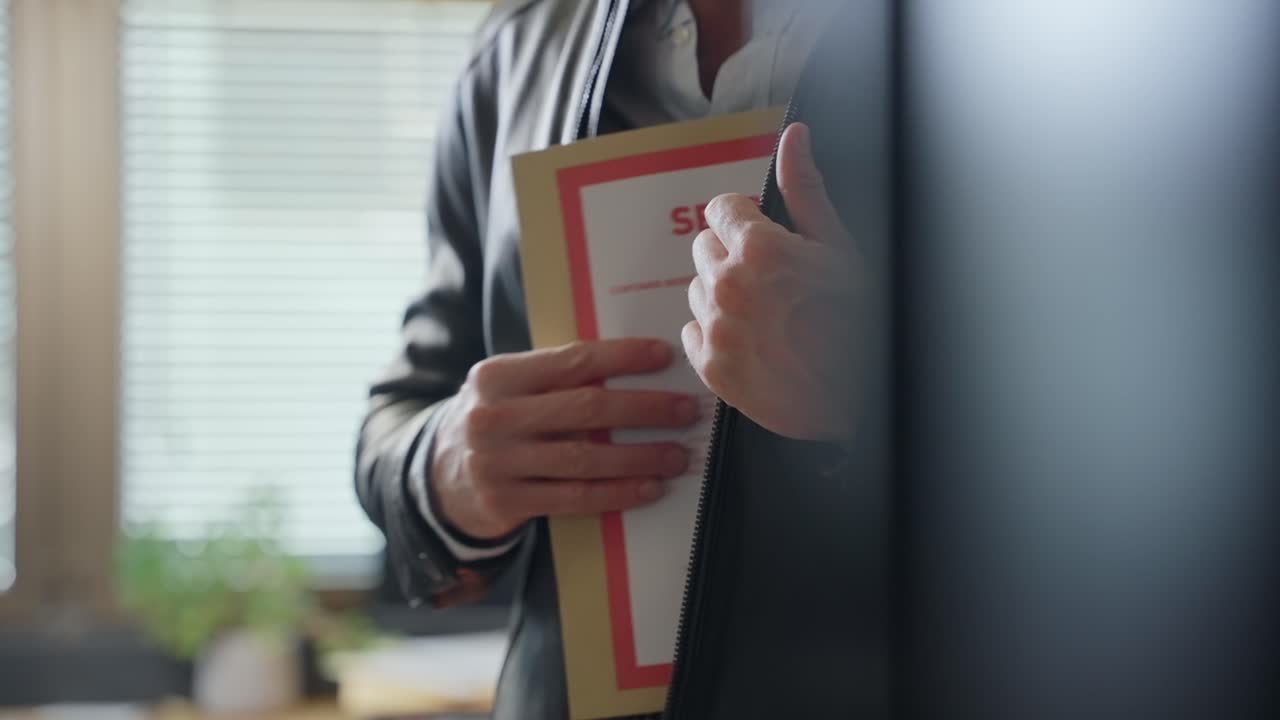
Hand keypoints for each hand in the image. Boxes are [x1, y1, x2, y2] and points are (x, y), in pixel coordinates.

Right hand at [431, 338, 700, 539]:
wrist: (438, 477)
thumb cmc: (495, 422)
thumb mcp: (509, 389)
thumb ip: (555, 377)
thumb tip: (635, 365)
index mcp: (497, 376)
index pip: (572, 361)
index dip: (623, 357)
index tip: (665, 355)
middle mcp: (493, 417)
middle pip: (586, 409)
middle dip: (645, 409)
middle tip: (685, 409)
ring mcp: (496, 463)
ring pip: (585, 458)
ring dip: (640, 457)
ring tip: (676, 454)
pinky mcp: (505, 502)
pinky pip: (574, 497)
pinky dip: (617, 492)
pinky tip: (648, 487)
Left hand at [683, 123, 864, 440]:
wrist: (862, 400)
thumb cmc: (862, 325)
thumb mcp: (841, 250)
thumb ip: (806, 191)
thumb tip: (794, 138)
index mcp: (760, 250)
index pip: (721, 208)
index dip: (745, 220)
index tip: (764, 238)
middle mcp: (729, 286)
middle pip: (705, 247)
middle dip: (733, 255)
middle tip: (772, 280)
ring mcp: (717, 329)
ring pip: (698, 290)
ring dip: (722, 294)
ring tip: (766, 314)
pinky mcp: (711, 368)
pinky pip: (692, 332)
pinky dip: (715, 334)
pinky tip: (753, 340)